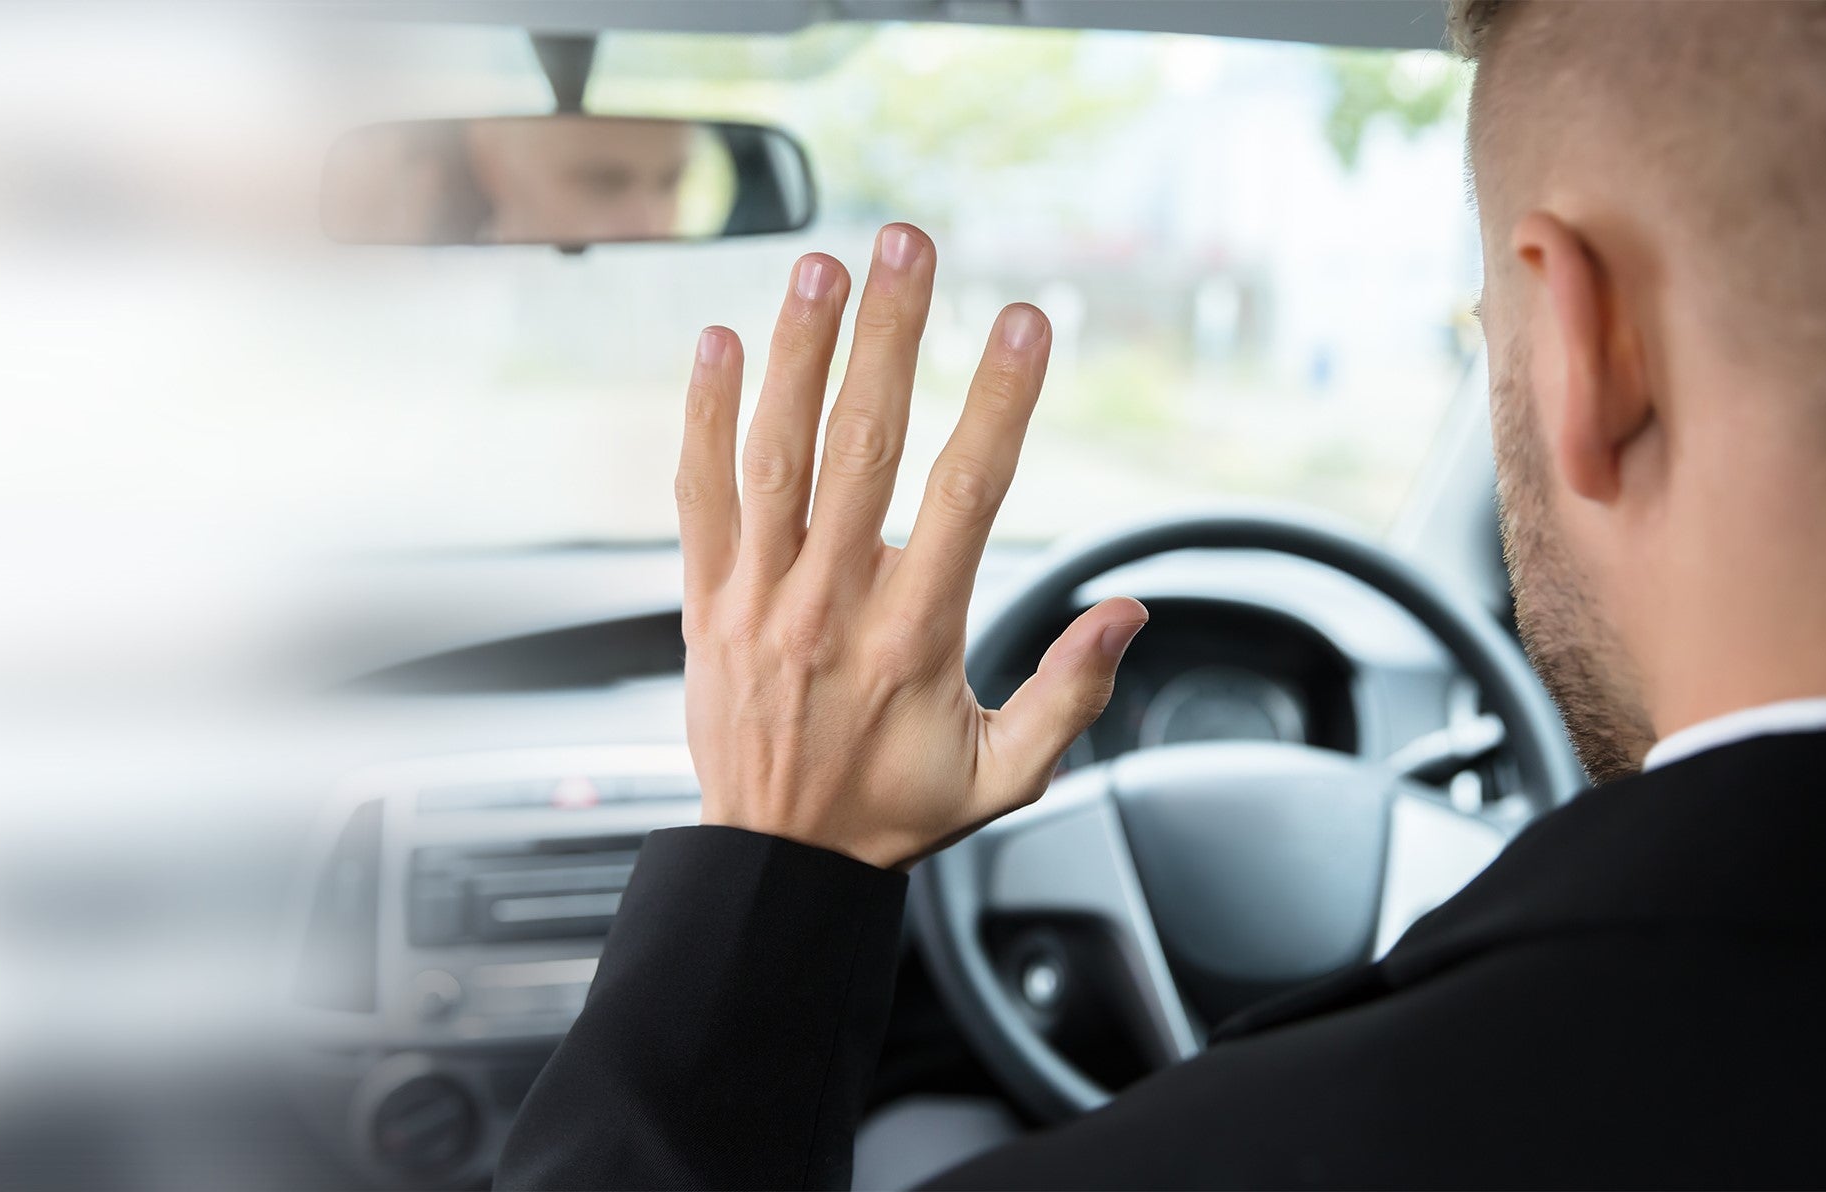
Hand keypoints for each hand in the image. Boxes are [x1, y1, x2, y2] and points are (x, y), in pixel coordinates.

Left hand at [677, 224, 1148, 869]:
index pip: (967, 495)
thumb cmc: (893, 810)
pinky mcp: (703, 601)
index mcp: (914, 638)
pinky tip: (715, 342)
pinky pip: (698, 494)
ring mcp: (759, 598)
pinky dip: (702, 416)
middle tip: (910, 242)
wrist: (774, 864)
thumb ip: (1071, 693)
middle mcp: (832, 604)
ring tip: (822, 266)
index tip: (1026, 320)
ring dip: (799, 351)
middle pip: (865, 445)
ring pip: (778, 453)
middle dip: (891, 335)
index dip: (1000, 402)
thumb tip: (1127, 612)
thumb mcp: (1004, 776)